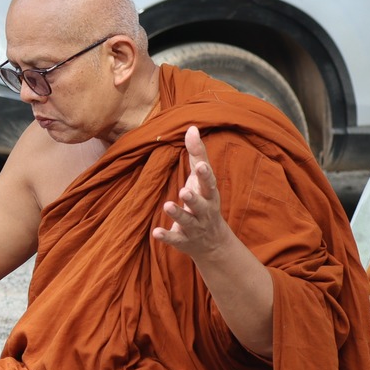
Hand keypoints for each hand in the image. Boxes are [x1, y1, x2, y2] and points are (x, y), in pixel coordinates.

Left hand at [151, 127, 231, 259]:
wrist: (213, 242)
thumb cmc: (204, 201)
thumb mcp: (202, 180)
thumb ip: (197, 154)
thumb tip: (191, 128)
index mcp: (209, 194)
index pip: (209, 183)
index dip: (205, 175)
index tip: (200, 165)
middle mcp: (204, 211)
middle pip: (200, 204)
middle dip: (193, 198)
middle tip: (184, 191)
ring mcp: (195, 227)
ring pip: (187, 221)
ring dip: (178, 214)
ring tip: (167, 205)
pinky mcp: (183, 240)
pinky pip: (175, 239)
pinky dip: (166, 236)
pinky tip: (155, 232)